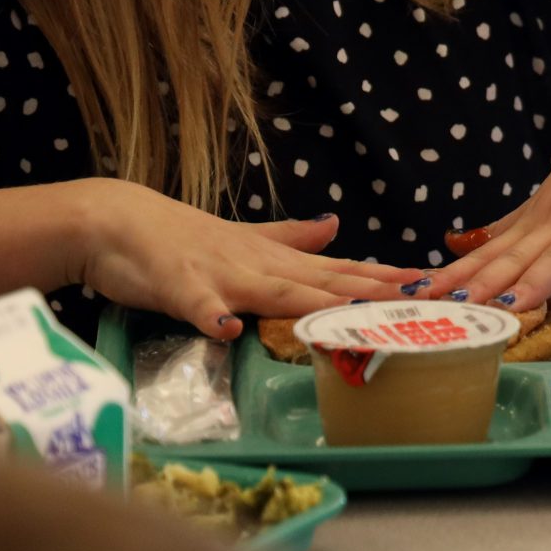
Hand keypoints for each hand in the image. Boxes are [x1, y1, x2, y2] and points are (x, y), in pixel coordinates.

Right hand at [68, 178, 429, 340]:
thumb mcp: (246, 241)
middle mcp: (259, 266)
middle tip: (421, 300)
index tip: (434, 286)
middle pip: (325, 282)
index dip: (387, 279)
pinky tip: (230, 329)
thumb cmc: (180, 239)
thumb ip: (290, 238)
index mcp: (276, 260)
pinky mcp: (177, 285)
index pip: (342, 272)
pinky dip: (212, 316)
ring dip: (314, 303)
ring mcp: (220, 274)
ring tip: (355, 313)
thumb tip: (335, 226)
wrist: (116, 221)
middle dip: (373, 293)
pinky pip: (196, 304)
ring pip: (274, 291)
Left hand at [423, 71, 550, 311]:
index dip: (457, 277)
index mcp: (538, 222)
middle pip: (518, 258)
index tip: (421, 298)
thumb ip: (509, 228)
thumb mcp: (547, 197)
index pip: (490, 255)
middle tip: (450, 309)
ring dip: (538, 277)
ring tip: (512, 304)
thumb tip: (456, 244)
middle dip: (485, 286)